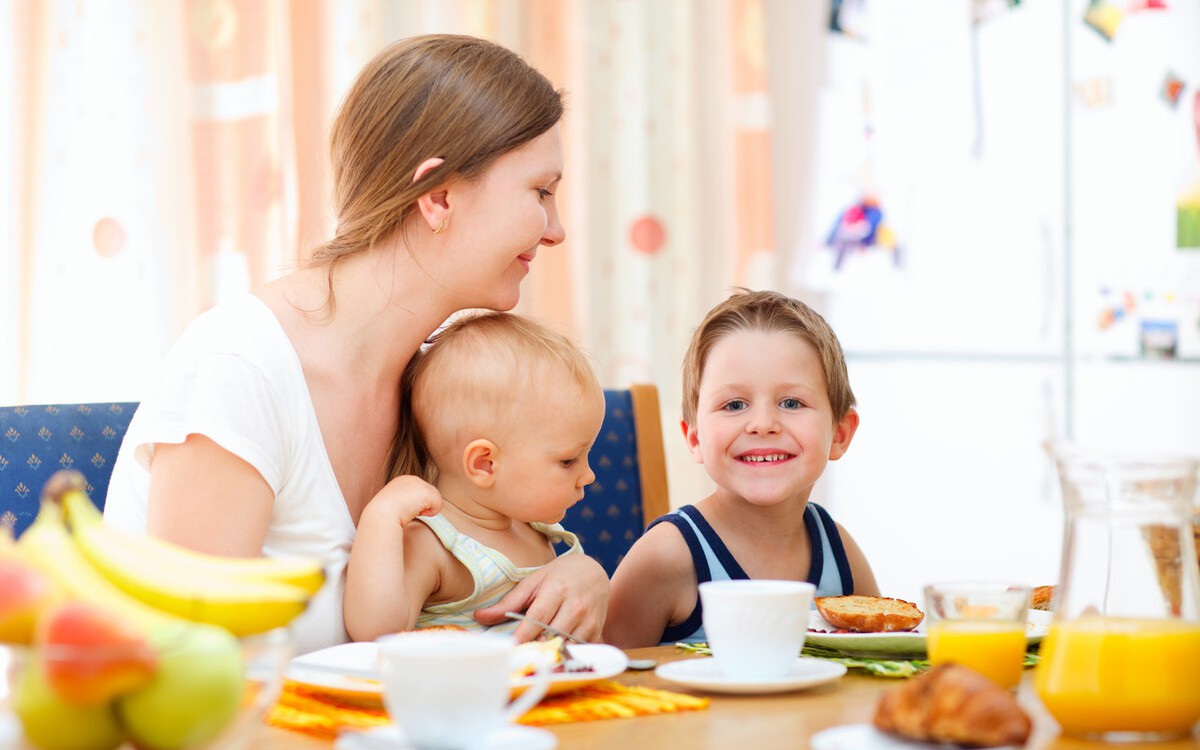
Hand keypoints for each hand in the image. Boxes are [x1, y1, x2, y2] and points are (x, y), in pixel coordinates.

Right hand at [370, 475, 442, 525]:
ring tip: (409, 511)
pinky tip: (416, 512)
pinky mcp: (427, 491)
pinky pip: (438, 505)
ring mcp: (419, 483)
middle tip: (404, 510)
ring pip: (434, 500)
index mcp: (402, 480)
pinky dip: (430, 512)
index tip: (400, 508)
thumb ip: (406, 501)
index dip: (412, 506)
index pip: (418, 495)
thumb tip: (420, 507)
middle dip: (419, 506)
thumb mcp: (394, 504)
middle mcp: (411, 478)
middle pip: (427, 495)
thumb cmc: (384, 515)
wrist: (381, 515)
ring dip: (424, 510)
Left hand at [474, 554, 608, 641]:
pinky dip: (565, 654)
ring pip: (565, 646)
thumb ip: (509, 602)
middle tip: (518, 655)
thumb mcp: (533, 582)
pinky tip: (555, 651)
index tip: (508, 649)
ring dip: (549, 653)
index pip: (537, 619)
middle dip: (533, 647)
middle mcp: (576, 606)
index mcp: (557, 590)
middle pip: (551, 636)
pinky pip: (579, 651)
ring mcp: (589, 620)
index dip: (522, 636)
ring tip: (535, 654)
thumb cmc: (559, 576)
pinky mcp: (597, 631)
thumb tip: (479, 617)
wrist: (593, 571)